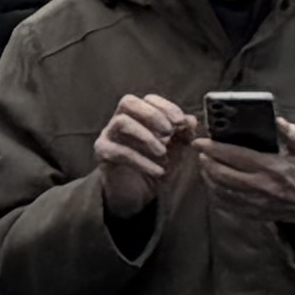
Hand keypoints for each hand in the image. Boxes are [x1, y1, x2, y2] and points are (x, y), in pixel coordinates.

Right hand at [93, 92, 191, 225]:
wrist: (137, 194)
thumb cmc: (155, 166)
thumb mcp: (175, 151)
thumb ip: (183, 135)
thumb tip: (191, 119)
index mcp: (138, 116)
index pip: (148, 99)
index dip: (165, 107)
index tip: (181, 122)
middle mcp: (120, 120)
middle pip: (129, 102)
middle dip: (152, 114)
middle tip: (169, 131)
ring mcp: (109, 135)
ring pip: (122, 122)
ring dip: (146, 136)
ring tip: (163, 152)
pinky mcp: (103, 153)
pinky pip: (119, 151)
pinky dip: (142, 160)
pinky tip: (158, 171)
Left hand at [196, 113, 294, 236]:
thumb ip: (293, 135)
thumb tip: (279, 121)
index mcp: (270, 166)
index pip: (234, 156)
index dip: (213, 148)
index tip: (200, 142)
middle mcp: (261, 185)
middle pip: (223, 174)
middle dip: (206, 162)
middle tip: (200, 153)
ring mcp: (256, 202)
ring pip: (222, 191)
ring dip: (208, 178)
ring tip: (204, 166)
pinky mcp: (255, 213)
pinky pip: (228, 205)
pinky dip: (216, 194)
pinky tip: (213, 185)